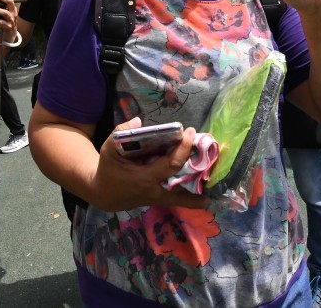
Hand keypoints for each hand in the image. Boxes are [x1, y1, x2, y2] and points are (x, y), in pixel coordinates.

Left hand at [0, 0, 18, 41]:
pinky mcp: (9, 26)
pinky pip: (3, 23)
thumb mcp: (5, 13)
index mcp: (12, 8)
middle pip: (10, 2)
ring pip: (5, 13)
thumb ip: (1, 8)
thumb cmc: (5, 21)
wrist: (10, 34)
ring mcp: (12, 19)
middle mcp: (14, 12)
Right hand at [91, 117, 206, 211]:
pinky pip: (178, 200)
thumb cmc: (108, 169)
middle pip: (182, 185)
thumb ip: (121, 132)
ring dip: (198, 192)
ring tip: (216, 183)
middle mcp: (154, 191)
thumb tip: (138, 120)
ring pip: (183, 199)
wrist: (104, 194)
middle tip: (208, 152)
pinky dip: (191, 199)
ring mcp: (158, 199)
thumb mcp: (108, 149)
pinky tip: (205, 195)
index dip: (182, 149)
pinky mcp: (159, 201)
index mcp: (144, 178)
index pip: (170, 164)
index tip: (190, 132)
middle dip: (197, 169)